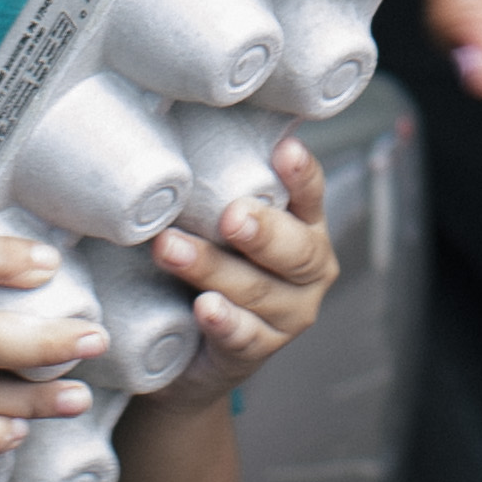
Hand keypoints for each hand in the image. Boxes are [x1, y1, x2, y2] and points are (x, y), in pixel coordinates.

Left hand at [149, 139, 338, 395]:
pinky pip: (242, 337)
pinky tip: (205, 308)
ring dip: (212, 268)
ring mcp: (286, 317)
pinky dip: (224, 321)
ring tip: (170, 249)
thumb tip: (177, 127)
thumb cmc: (211, 267)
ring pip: (256, 291)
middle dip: (262, 231)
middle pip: (296, 251)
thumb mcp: (221, 227)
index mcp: (305, 229)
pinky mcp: (255, 352)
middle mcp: (307, 273)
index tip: (284, 151)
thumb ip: (218, 190)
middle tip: (231, 215)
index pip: (311, 197)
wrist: (190, 354)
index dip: (301, 175)